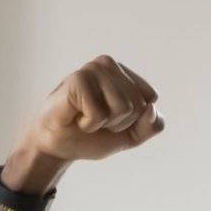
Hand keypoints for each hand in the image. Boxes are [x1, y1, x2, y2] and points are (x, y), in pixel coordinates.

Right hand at [22, 57, 164, 164]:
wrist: (58, 146)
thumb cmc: (92, 136)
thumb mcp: (132, 135)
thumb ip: (152, 125)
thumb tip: (152, 108)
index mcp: (124, 72)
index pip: (150, 98)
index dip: (134, 119)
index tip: (111, 118)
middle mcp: (108, 64)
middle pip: (138, 104)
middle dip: (119, 122)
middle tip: (95, 119)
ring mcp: (92, 68)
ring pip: (123, 108)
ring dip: (103, 123)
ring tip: (85, 117)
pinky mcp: (78, 79)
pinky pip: (100, 113)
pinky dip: (89, 124)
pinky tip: (75, 117)